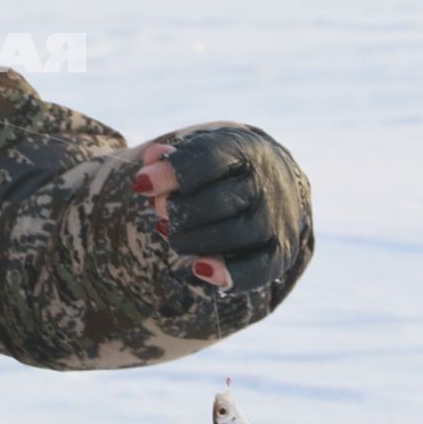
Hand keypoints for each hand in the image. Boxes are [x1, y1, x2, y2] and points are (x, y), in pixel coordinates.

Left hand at [132, 127, 310, 294]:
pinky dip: (229, 273)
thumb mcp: (199, 153)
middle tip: (160, 210)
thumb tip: (152, 157)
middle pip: (218, 200)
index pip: (209, 158)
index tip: (141, 185)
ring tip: (171, 235)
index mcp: (244, 150)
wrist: (273, 184)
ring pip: (234, 234)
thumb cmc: (222, 168)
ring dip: (193, 240)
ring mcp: (276, 219)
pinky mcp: (281, 251)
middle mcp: (266, 183)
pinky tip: (199, 269)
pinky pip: (258, 268)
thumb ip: (171, 156)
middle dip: (179, 210)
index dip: (172, 172)